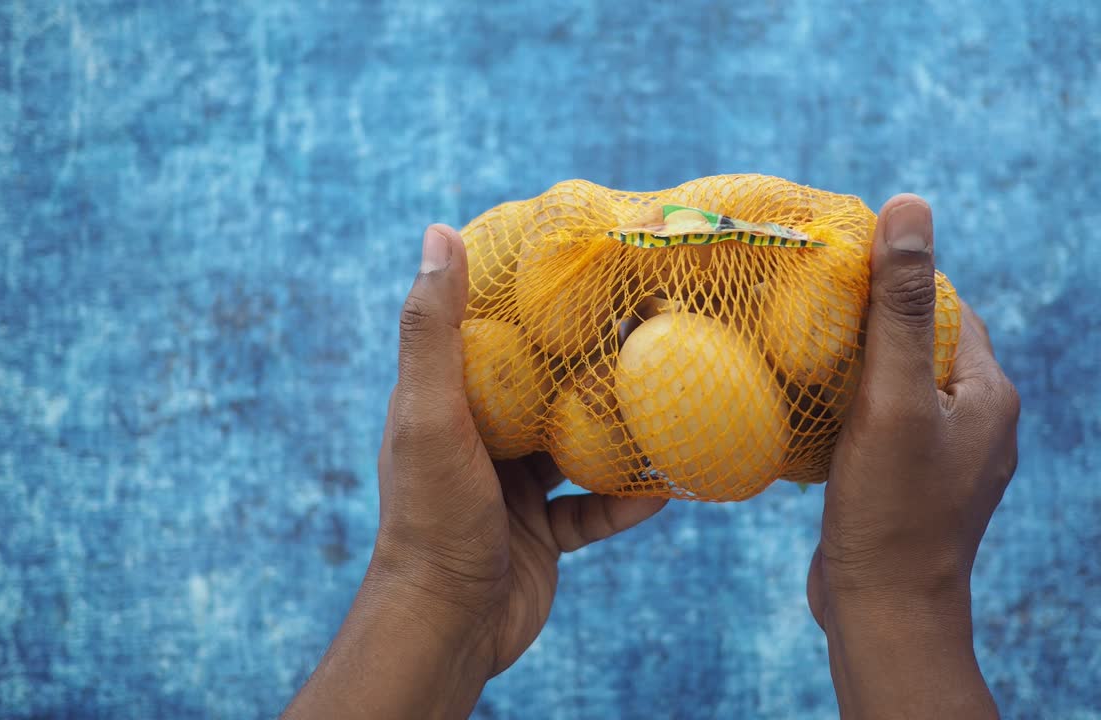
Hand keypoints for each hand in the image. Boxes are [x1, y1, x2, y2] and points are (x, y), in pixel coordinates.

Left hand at [283, 225, 665, 719]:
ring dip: (618, 431)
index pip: (492, 337)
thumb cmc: (433, 513)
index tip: (583, 271)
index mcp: (448, 403)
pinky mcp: (541, 535)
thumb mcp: (429, 413)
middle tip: (648, 329)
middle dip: (591, 364)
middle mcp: (480, 441)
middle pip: (544, 390)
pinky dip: (626, 501)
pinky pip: (592, 511)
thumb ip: (433, 330)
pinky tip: (670, 486)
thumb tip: (437, 231)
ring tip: (670, 398)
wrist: (448, 624)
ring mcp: (511, 490)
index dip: (532, 304)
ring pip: (576, 449)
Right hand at [808, 195, 1018, 718]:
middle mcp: (978, 421)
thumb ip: (901, 307)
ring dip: (853, 370)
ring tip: (796, 356)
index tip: (834, 273)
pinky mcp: (908, 485)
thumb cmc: (890, 506)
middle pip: (919, 345)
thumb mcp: (894, 397)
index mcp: (990, 392)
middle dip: (867, 325)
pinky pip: (879, 425)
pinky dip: (846, 411)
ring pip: (895, 387)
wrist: (883, 612)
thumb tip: (911, 206)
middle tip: (802, 312)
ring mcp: (944, 458)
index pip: (946, 306)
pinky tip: (805, 410)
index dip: (894, 282)